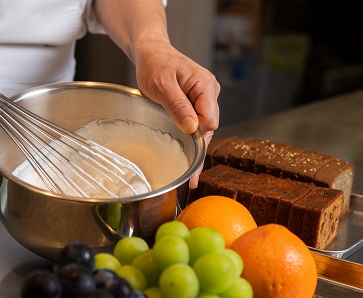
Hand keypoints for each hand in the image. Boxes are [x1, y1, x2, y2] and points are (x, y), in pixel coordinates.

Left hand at [134, 40, 219, 187]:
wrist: (152, 53)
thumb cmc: (155, 64)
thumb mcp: (162, 85)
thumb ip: (178, 106)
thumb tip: (193, 128)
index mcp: (205, 85)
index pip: (210, 119)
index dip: (198, 136)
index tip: (188, 155)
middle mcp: (209, 92)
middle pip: (209, 127)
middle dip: (200, 151)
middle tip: (193, 179)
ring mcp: (203, 98)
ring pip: (203, 128)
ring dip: (196, 147)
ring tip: (192, 176)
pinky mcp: (196, 103)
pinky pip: (197, 123)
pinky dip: (192, 139)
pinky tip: (190, 158)